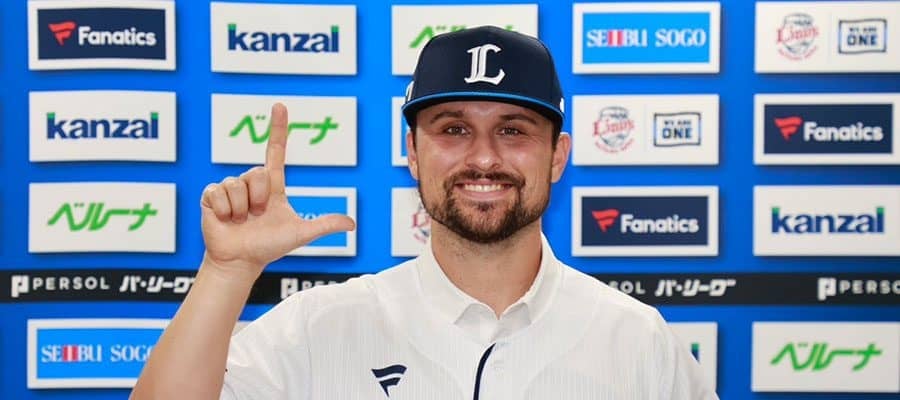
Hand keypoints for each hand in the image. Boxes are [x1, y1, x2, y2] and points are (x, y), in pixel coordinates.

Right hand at [199, 103, 355, 278]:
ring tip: (241, 220)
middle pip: (257, 173)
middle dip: (259, 198)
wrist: (241, 260)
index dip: (278, 128)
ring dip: (242, 208)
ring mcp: (231, 188)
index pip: (275, 151)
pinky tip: (226, 220)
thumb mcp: (301, 234)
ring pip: (237, 184)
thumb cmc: (270, 246)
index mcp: (272, 186)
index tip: (280, 106)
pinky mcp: (211, 195)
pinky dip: (225, 211)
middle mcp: (251, 183)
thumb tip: (352, 224)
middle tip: (258, 216)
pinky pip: (219, 192)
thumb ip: (325, 225)